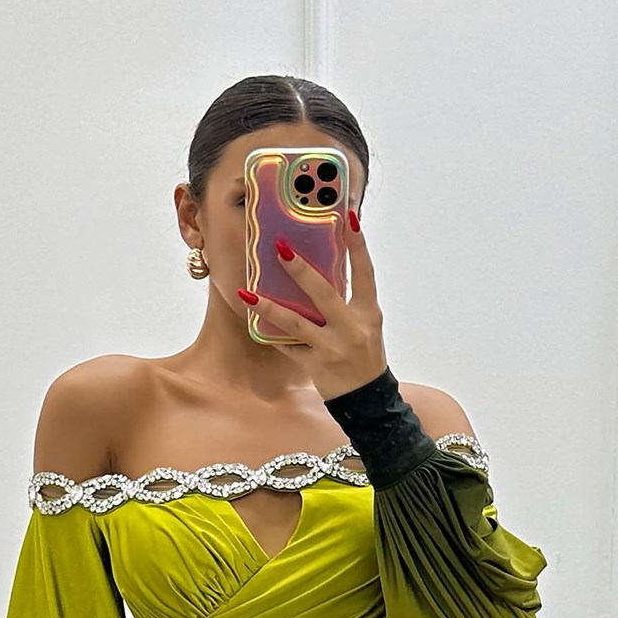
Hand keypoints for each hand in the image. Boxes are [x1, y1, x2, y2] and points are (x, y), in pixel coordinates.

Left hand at [244, 212, 386, 398]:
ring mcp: (333, 349)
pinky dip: (272, 333)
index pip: (365, 272)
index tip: (347, 216)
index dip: (357, 244)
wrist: (368, 401)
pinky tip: (254, 318)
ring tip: (248, 292)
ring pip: (297, 324)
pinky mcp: (316, 366)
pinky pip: (289, 346)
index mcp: (369, 312)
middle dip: (301, 270)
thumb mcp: (365, 324)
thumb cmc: (363, 355)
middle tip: (279, 247)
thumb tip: (322, 266)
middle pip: (325, 294)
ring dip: (270, 307)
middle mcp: (352, 328)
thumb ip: (348, 299)